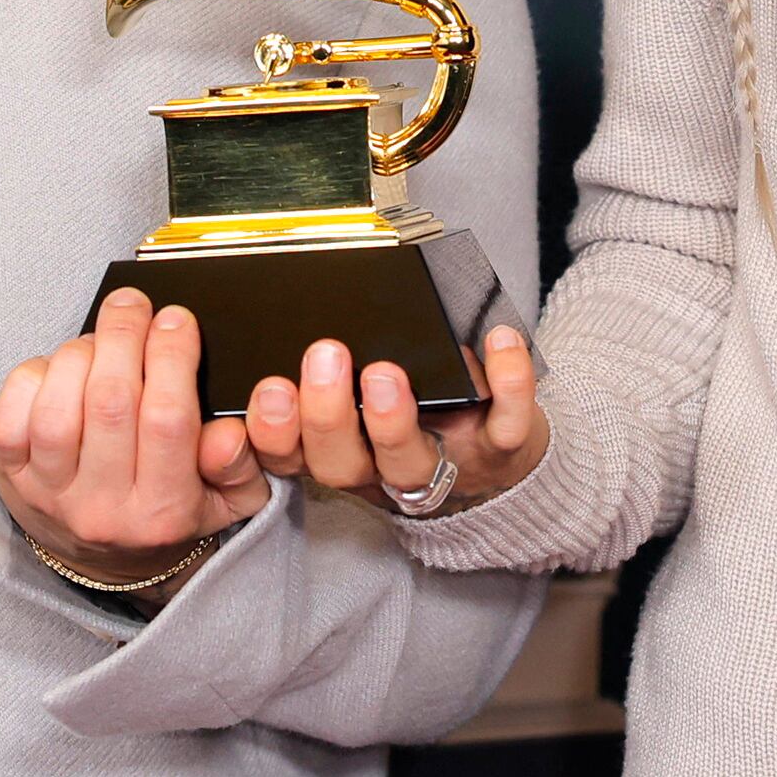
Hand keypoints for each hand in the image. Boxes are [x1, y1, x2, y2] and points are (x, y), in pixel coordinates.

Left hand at [0, 288, 267, 602]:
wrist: (104, 561)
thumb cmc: (171, 510)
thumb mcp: (227, 500)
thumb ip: (240, 464)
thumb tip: (229, 430)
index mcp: (163, 511)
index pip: (168, 420)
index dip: (171, 355)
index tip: (177, 319)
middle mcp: (103, 509)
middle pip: (109, 402)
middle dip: (123, 335)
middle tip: (134, 306)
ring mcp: (51, 495)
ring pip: (57, 407)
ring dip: (80, 354)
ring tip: (100, 341)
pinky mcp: (10, 479)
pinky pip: (10, 416)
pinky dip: (33, 377)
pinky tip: (59, 370)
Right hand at [243, 326, 547, 516]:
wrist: (500, 457)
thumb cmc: (419, 410)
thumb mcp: (365, 402)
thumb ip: (334, 370)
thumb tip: (309, 307)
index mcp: (341, 449)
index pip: (290, 454)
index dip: (272, 432)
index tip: (269, 388)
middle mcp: (382, 469)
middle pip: (341, 466)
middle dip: (327, 416)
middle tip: (325, 358)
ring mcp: (442, 464)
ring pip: (410, 463)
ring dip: (393, 422)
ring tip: (385, 374)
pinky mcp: (499, 452)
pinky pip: (506, 426)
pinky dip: (508, 384)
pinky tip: (499, 340)